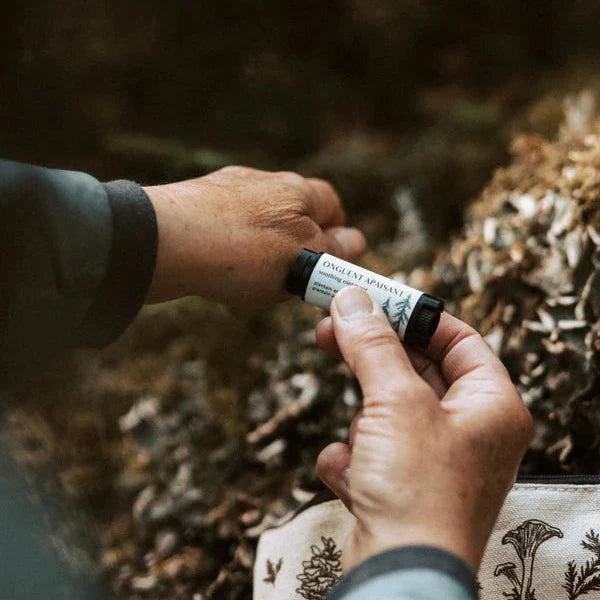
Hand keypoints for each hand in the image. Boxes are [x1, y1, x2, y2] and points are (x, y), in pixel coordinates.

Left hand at [143, 166, 365, 304]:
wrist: (162, 241)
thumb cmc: (241, 252)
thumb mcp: (301, 261)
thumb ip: (332, 252)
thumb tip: (356, 242)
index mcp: (298, 190)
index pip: (332, 204)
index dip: (337, 233)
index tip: (329, 262)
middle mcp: (265, 181)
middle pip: (295, 210)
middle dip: (299, 242)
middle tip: (290, 276)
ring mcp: (227, 188)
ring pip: (260, 219)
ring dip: (264, 245)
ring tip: (252, 276)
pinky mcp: (196, 201)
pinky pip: (227, 224)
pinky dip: (233, 244)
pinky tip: (220, 265)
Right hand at [314, 287, 531, 572]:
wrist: (397, 576)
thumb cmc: (419, 494)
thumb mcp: (396, 402)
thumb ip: (373, 345)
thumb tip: (353, 299)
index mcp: (490, 406)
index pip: (458, 339)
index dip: (415, 316)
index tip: (374, 300)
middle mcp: (468, 432)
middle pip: (415, 371)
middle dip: (371, 358)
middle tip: (332, 329)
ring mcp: (434, 460)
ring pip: (387, 412)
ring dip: (364, 422)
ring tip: (361, 443)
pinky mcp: (403, 486)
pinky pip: (371, 451)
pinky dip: (354, 459)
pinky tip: (353, 477)